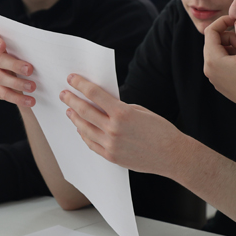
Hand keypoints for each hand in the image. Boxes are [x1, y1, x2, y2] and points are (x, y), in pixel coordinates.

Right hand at [0, 32, 36, 106]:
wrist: (26, 76)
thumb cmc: (28, 58)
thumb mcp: (29, 52)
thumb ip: (31, 49)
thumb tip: (46, 50)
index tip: (3, 46)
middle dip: (14, 65)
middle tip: (30, 70)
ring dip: (17, 83)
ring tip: (33, 87)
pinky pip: (3, 93)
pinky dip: (17, 98)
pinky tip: (30, 100)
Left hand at [60, 74, 186, 175]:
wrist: (172, 155)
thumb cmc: (160, 130)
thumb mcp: (140, 111)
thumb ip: (119, 108)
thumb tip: (102, 104)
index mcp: (122, 113)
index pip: (94, 94)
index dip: (80, 85)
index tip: (71, 79)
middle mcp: (113, 129)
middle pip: (85, 111)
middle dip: (71, 100)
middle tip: (64, 94)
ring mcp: (110, 145)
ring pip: (84, 129)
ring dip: (74, 118)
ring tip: (69, 110)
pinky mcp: (111, 157)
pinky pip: (91, 144)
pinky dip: (83, 134)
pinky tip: (80, 128)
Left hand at [203, 16, 235, 126]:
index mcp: (212, 59)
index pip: (210, 31)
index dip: (223, 21)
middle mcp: (208, 69)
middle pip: (214, 42)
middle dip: (230, 37)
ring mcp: (213, 77)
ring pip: (218, 52)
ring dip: (232, 47)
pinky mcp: (220, 82)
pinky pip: (221, 63)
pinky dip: (231, 57)